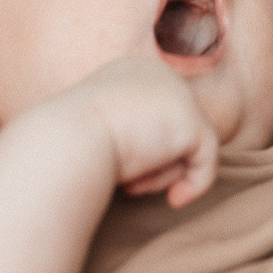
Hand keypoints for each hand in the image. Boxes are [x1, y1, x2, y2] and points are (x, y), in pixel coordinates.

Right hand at [58, 58, 218, 207]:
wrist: (65, 142)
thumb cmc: (68, 145)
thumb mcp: (94, 132)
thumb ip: (128, 136)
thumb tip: (152, 159)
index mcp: (130, 73)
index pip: (155, 117)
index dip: (143, 150)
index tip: (120, 174)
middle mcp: (158, 75)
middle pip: (174, 130)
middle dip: (155, 162)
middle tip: (128, 183)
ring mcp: (177, 95)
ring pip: (189, 146)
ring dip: (163, 175)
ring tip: (132, 183)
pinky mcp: (191, 122)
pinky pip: (207, 160)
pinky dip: (194, 185)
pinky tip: (174, 200)